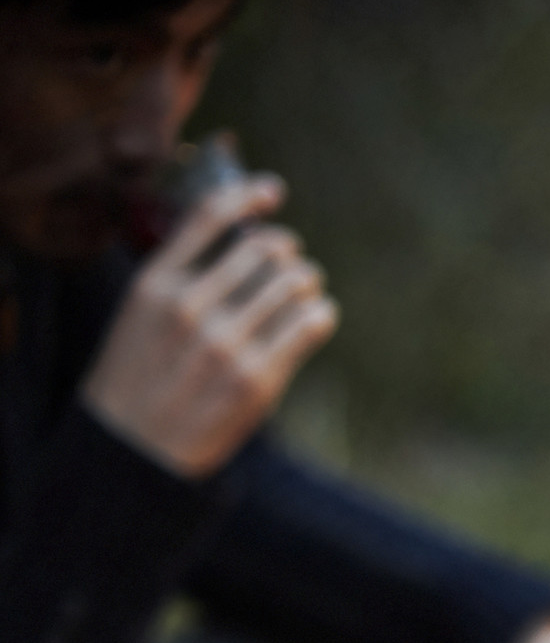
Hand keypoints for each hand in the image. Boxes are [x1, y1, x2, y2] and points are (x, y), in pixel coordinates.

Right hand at [82, 176, 337, 477]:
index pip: (208, 217)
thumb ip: (183, 278)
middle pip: (264, 249)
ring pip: (293, 283)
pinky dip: (322, 313)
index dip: (248, 195)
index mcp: (156, 284)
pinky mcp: (258, 379)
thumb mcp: (140, 315)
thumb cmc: (140, 377)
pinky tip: (318, 317)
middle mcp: (191, 307)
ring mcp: (225, 344)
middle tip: (292, 264)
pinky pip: (311, 325)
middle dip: (287, 251)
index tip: (273, 191)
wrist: (133, 450)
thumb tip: (247, 240)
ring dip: (308, 282)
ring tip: (306, 291)